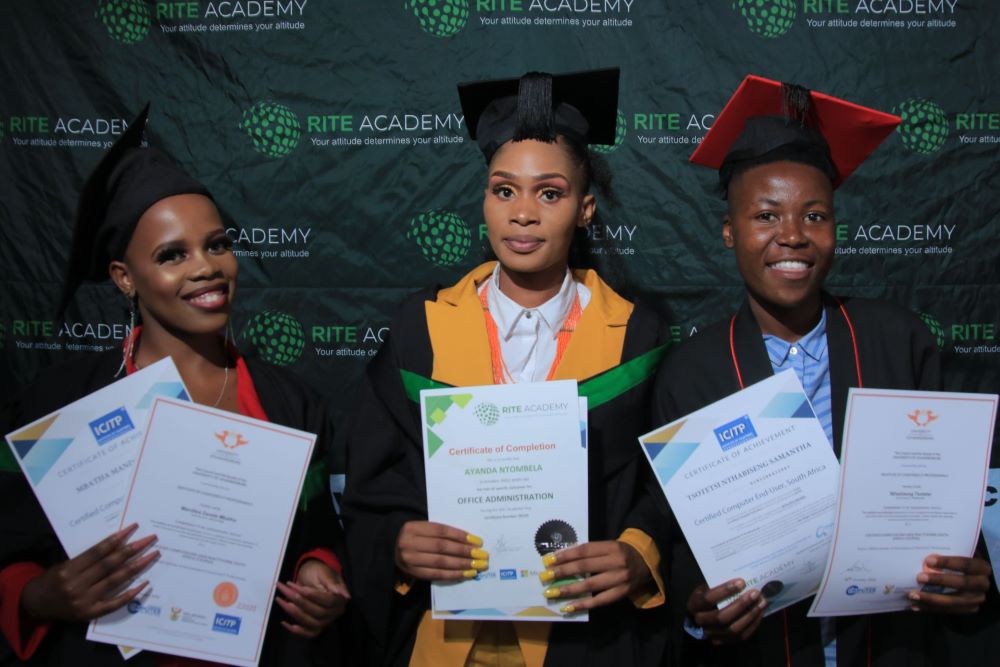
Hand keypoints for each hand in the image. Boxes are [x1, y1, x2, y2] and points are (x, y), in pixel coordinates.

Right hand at [20, 524, 158, 622]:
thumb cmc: (52, 580)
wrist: (35, 605)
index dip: (117, 539)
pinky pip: (115, 603)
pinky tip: (145, 583)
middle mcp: (77, 585)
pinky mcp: (90, 614)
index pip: (98, 551)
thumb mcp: (64, 565)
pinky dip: (131, 593)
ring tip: (153, 555)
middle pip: (110, 564)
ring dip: (137, 566)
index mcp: (69, 570)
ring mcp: (84, 601)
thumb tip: (118, 544)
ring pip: (116, 580)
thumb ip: (87, 558)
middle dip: (133, 549)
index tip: (134, 527)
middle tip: (151, 539)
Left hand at [276, 559, 349, 636]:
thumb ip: (333, 583)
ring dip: (294, 613)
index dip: (312, 595)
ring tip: (281, 601)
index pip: (327, 601)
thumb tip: (345, 595)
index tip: (297, 587)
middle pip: (318, 612)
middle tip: (286, 589)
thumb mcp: (325, 573)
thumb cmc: (319, 572)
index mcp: (340, 599)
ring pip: (311, 623)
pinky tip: (284, 622)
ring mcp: (326, 621)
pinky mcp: (316, 626)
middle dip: (299, 602)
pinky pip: (308, 633)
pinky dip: (297, 631)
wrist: (314, 576)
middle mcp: (335, 612)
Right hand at [394, 521, 486, 581]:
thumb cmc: (412, 535)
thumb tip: (469, 540)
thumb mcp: (421, 527)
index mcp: (413, 527)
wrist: (389, 547)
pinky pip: (436, 575)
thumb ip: (440, 532)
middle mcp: (409, 543)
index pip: (441, 531)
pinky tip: (466, 574)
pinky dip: (453, 575)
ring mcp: (410, 560)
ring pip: (440, 563)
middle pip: (442, 547)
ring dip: (462, 565)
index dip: (460, 536)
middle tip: (483, 555)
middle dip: (465, 552)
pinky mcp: (413, 573)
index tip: (477, 541)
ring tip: (478, 566)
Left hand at [536, 540, 649, 612]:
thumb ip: (590, 552)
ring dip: (569, 589)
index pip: (584, 551)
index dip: (565, 555)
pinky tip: (569, 606)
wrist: (647, 562)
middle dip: (562, 572)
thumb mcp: (608, 546)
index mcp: (611, 546)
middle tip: (545, 576)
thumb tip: (562, 558)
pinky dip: (584, 604)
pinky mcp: (623, 593)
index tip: (548, 560)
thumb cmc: (621, 552)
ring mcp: (620, 578)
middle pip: (584, 566)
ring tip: (553, 592)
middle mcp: (616, 562)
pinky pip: (600, 600)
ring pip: (590, 585)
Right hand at [687, 579, 765, 644]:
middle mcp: (701, 622)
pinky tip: (759, 613)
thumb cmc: (705, 597)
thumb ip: (717, 584)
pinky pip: (741, 636)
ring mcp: (712, 634)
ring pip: (733, 629)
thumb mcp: (705, 587)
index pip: (708, 599)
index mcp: (694, 605)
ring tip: (762, 602)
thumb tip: (740, 580)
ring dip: (750, 615)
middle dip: (741, 604)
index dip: (725, 591)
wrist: (699, 616)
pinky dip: (752, 624)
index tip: (741, 582)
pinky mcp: (724, 641)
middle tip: (755, 593)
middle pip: (722, 617)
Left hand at [908, 554, 990, 613]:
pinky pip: (949, 611)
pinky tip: (915, 606)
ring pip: (954, 601)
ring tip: (912, 595)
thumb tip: (922, 546)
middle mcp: (982, 584)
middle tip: (919, 578)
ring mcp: (976, 599)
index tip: (928, 561)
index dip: (948, 562)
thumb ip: (946, 550)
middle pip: (962, 584)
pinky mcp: (969, 609)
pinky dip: (930, 608)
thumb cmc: (958, 558)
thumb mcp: (957, 552)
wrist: (970, 574)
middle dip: (939, 581)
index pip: (966, 564)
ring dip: (931, 599)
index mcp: (982, 567)